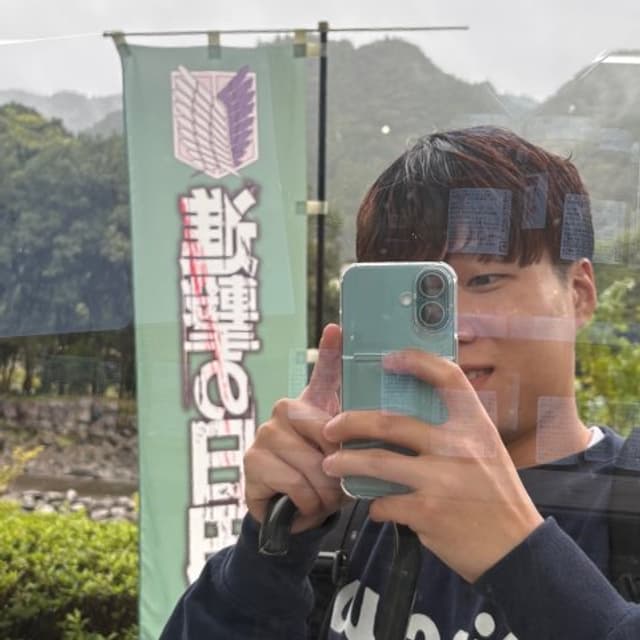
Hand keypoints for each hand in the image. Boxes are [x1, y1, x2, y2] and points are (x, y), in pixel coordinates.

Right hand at [244, 323, 347, 532]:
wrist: (292, 514)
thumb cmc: (323, 480)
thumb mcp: (343, 459)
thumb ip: (354, 440)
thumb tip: (375, 425)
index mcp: (312, 407)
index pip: (323, 373)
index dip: (330, 350)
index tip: (337, 329)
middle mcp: (286, 411)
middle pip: (326, 433)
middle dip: (339, 468)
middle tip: (337, 485)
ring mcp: (265, 432)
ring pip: (312, 463)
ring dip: (324, 492)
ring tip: (321, 498)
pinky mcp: (251, 459)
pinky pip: (293, 482)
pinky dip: (306, 503)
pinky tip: (301, 504)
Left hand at [321, 349, 542, 581]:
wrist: (516, 550)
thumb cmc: (497, 495)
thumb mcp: (485, 451)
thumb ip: (453, 432)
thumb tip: (406, 417)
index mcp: (474, 425)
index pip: (447, 377)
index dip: (417, 361)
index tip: (389, 358)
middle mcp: (457, 446)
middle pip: (390, 422)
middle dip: (351, 423)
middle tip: (331, 427)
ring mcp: (440, 479)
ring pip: (376, 462)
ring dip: (347, 463)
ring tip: (331, 465)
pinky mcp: (426, 512)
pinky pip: (384, 502)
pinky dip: (374, 505)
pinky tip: (375, 507)